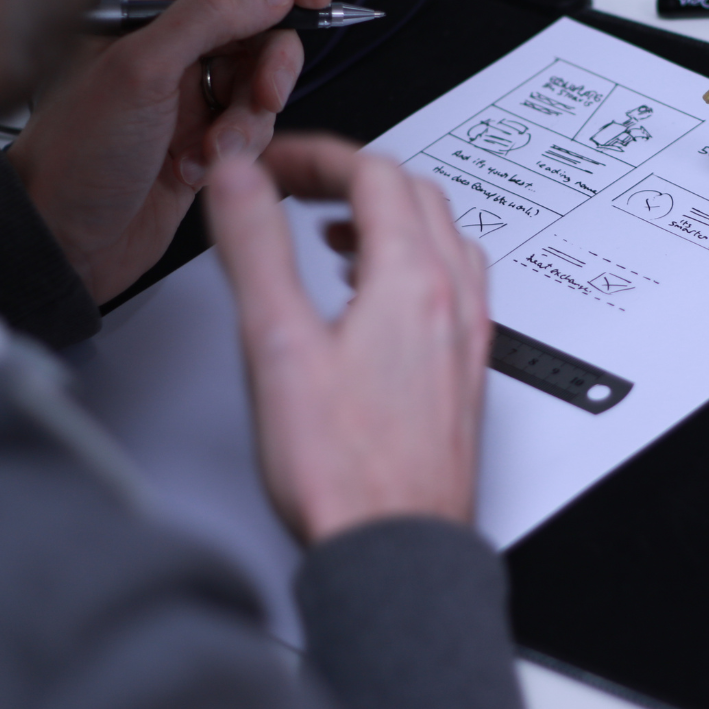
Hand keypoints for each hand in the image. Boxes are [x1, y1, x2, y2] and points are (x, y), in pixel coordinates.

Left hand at [7, 0, 330, 304]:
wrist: (66, 240)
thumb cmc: (76, 155)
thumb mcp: (141, 71)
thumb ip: (209, 17)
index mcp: (140, 9)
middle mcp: (168, 46)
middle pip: (255, 26)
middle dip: (271, 62)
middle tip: (268, 93)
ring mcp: (187, 93)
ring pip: (260, 81)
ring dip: (250, 118)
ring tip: (218, 147)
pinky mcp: (203, 136)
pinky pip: (252, 127)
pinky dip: (237, 149)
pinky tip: (199, 168)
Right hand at [207, 135, 490, 542]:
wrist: (396, 552)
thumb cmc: (345, 471)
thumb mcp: (278, 344)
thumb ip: (257, 248)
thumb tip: (241, 178)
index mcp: (414, 280)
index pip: (373, 174)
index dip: (318, 156)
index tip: (275, 166)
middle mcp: (454, 299)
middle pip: (414, 194)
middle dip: (353, 175)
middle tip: (300, 186)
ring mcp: (466, 333)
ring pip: (440, 235)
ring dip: (388, 213)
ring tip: (335, 228)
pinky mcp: (464, 365)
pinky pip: (450, 280)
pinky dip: (410, 258)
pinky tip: (373, 291)